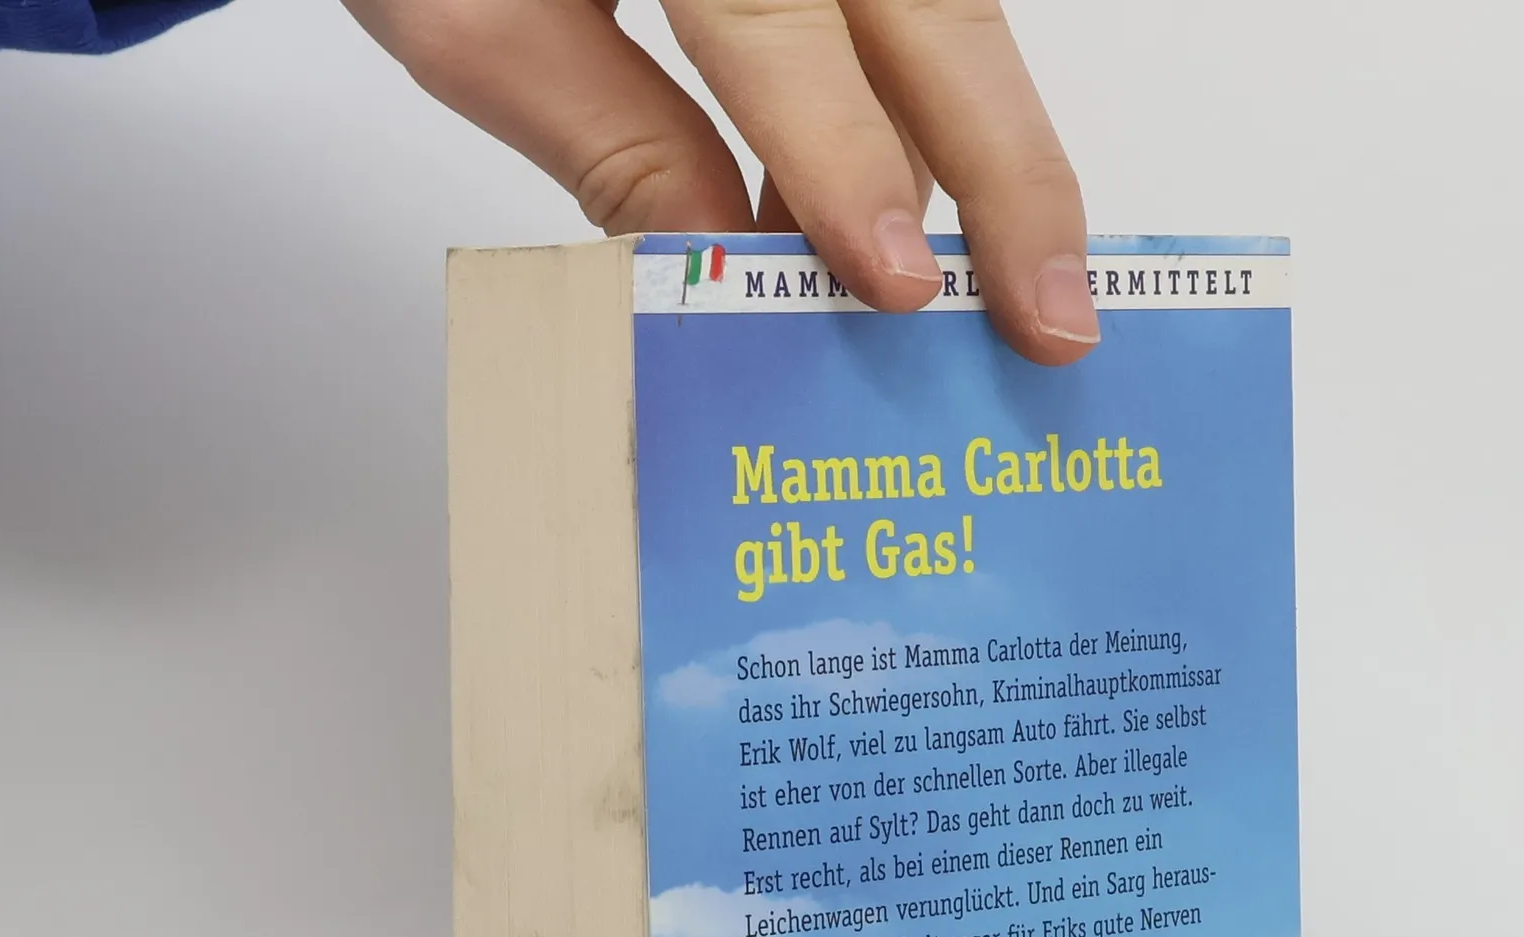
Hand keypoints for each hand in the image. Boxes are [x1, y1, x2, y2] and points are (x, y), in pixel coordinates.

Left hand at [340, 0, 1098, 364]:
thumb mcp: (471, 5)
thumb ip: (599, 130)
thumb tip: (727, 265)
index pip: (781, 15)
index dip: (847, 153)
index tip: (898, 282)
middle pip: (939, 6)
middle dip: (1006, 169)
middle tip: (1053, 319)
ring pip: (948, 13)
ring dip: (978, 159)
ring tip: (997, 295)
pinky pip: (913, 12)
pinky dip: (916, 116)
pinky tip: (912, 220)